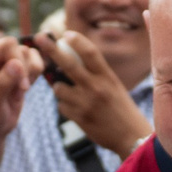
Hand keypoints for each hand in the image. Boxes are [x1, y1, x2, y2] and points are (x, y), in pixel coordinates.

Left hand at [0, 0, 40, 147]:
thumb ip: (2, 85)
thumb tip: (17, 65)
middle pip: (11, 44)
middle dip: (20, 62)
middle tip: (22, 87)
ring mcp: (5, 64)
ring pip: (24, 51)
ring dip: (29, 69)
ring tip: (22, 90)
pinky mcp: (19, 70)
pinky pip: (33, 59)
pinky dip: (36, 71)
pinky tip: (27, 86)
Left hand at [34, 29, 150, 158]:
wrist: (131, 137)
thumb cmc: (121, 108)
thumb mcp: (114, 86)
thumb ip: (96, 73)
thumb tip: (71, 58)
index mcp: (108, 77)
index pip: (90, 52)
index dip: (77, 40)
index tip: (66, 34)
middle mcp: (97, 88)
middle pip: (69, 64)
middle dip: (52, 49)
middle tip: (40, 37)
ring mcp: (86, 103)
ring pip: (59, 88)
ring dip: (59, 88)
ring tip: (70, 93)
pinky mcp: (79, 118)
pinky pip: (61, 106)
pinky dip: (64, 105)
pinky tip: (76, 109)